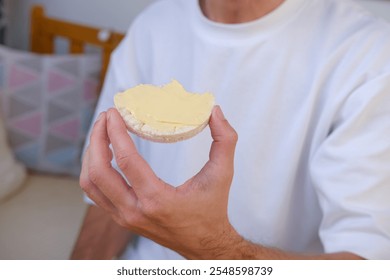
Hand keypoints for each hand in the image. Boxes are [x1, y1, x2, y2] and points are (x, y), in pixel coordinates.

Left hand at [80, 106, 239, 258]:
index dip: (115, 132)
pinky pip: (96, 193)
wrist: (204, 244)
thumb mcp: (223, 174)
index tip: (114, 112)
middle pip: (98, 172)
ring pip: (91, 184)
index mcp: (158, 200)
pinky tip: (104, 154)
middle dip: (97, 139)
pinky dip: (94, 170)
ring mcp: (124, 217)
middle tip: (106, 117)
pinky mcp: (121, 218)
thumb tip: (215, 111)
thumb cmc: (212, 209)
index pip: (126, 160)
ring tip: (102, 132)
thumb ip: (225, 140)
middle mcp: (135, 211)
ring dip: (91, 155)